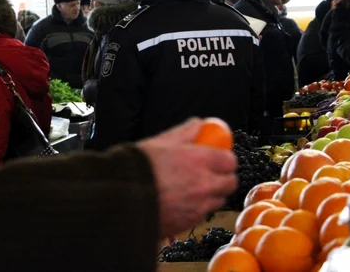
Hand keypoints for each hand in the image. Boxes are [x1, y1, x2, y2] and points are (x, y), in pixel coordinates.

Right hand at [137, 118, 237, 237]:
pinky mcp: (188, 224)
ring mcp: (198, 207)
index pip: (230, 160)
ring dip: (211, 195)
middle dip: (222, 178)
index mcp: (200, 160)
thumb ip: (184, 132)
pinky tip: (180, 202)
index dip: (224, 159)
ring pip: (217, 201)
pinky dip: (197, 209)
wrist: (119, 199)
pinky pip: (202, 216)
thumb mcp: (160, 141)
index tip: (217, 157)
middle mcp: (204, 185)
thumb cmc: (137, 168)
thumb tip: (198, 124)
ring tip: (192, 189)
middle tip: (209, 174)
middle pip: (230, 183)